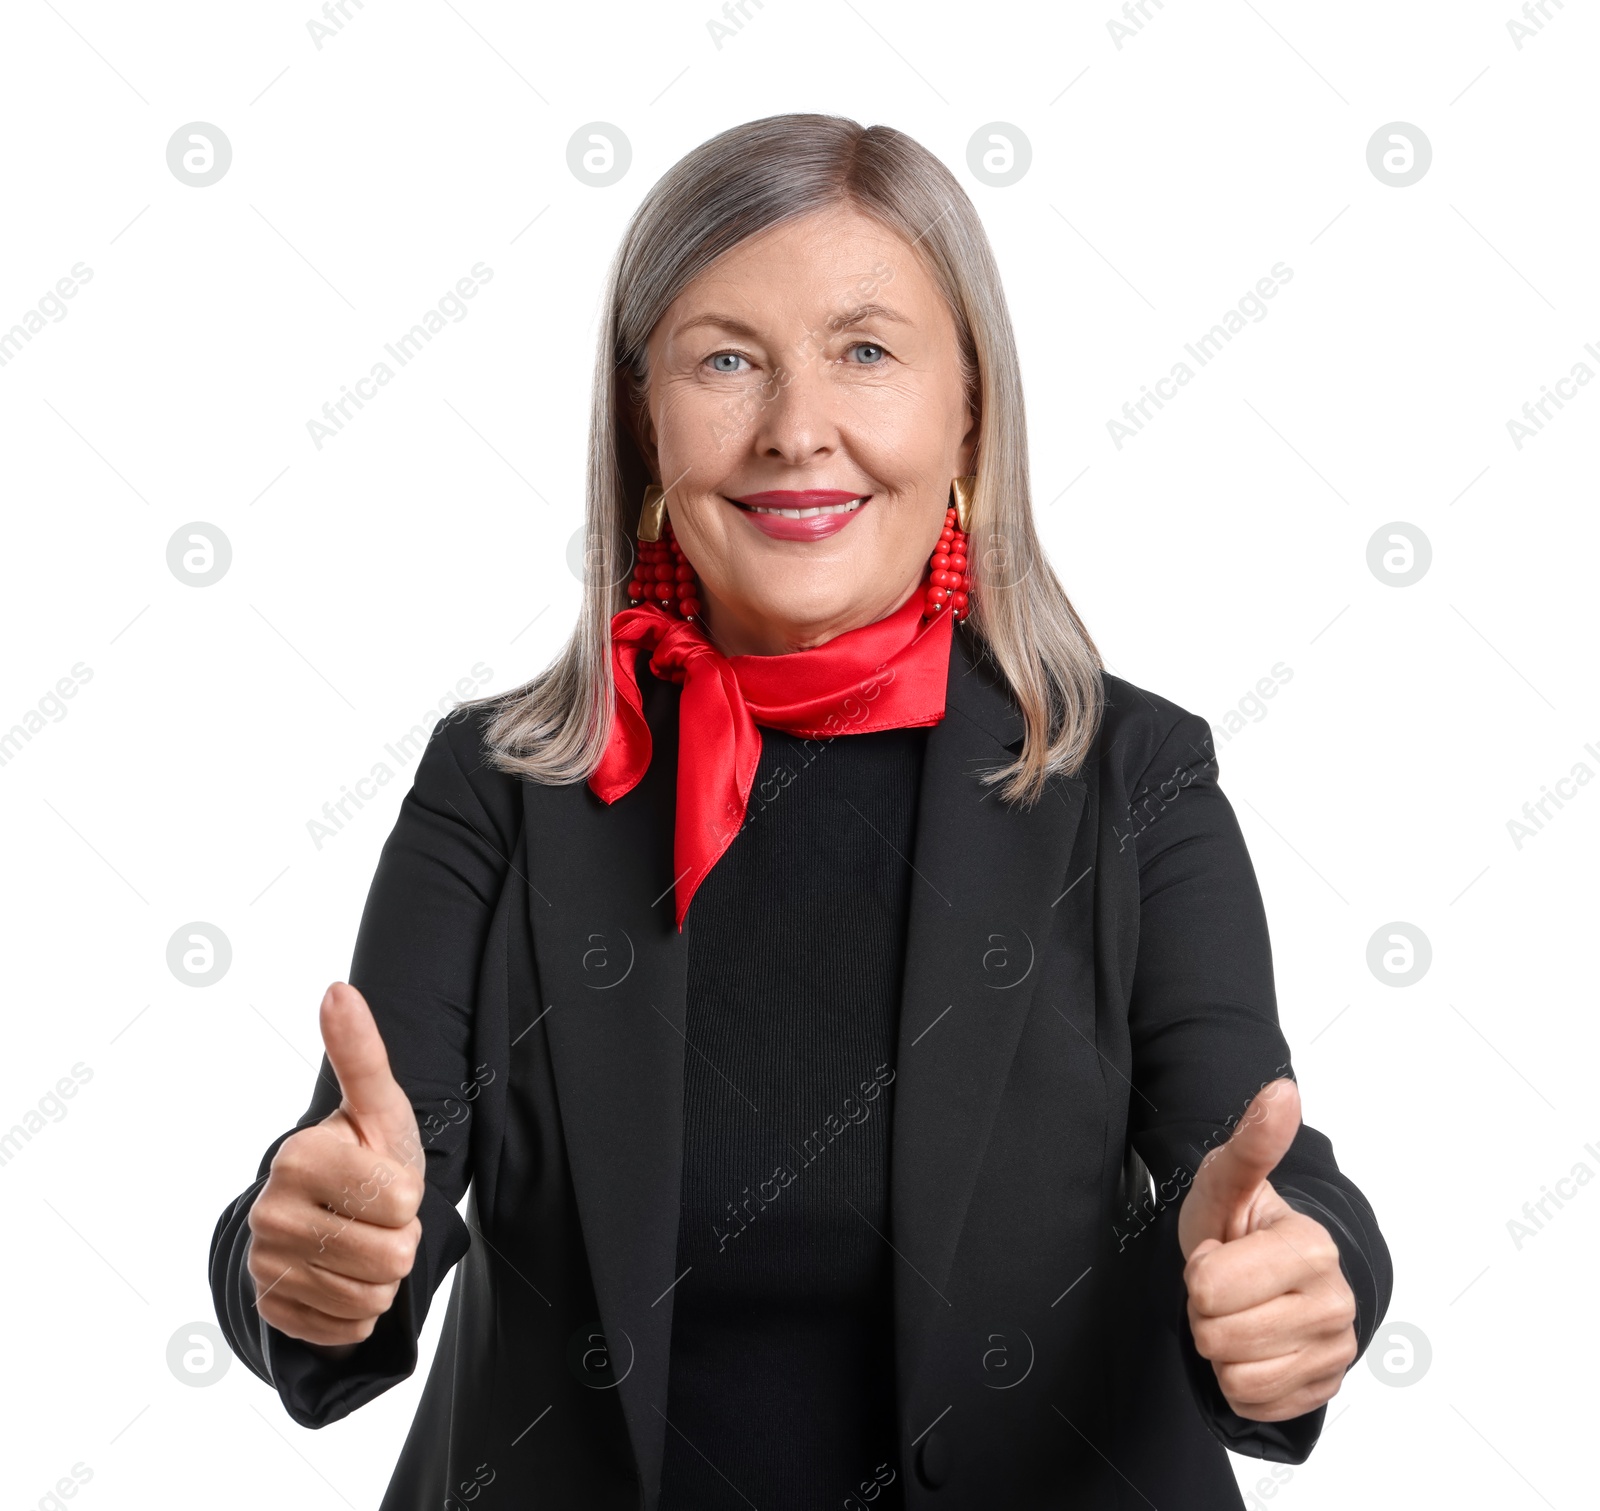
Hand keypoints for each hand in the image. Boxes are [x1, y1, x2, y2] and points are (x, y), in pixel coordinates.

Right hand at [247, 983, 423, 1350]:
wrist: (329, 1214)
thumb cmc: (367, 1152)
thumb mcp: (377, 1105)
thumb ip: (361, 1052)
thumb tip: (337, 988)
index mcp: (299, 1156)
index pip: (402, 1202)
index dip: (410, 1196)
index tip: (384, 1179)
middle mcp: (270, 1213)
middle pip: (391, 1256)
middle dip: (400, 1239)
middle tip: (376, 1216)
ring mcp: (264, 1267)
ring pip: (371, 1298)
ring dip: (382, 1276)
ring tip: (361, 1242)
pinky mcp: (271, 1313)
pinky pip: (349, 1329)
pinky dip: (358, 1309)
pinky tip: (342, 1276)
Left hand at [1178, 1078, 1357, 1421]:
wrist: (1261, 1275)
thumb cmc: (1237, 1224)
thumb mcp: (1228, 1182)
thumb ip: (1252, 1143)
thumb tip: (1284, 1090)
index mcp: (1312, 1248)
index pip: (1210, 1286)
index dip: (1199, 1270)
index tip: (1221, 1253)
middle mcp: (1336, 1304)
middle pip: (1218, 1335)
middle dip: (1205, 1311)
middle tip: (1225, 1287)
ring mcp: (1336, 1353)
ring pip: (1236, 1375)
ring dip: (1221, 1346)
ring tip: (1239, 1313)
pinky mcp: (1323, 1390)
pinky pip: (1251, 1404)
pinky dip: (1238, 1381)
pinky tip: (1253, 1347)